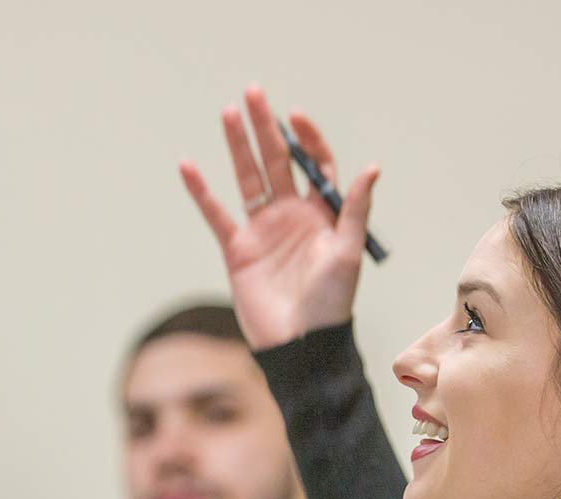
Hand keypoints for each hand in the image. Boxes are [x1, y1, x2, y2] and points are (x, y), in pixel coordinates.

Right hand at [179, 87, 379, 351]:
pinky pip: (216, 215)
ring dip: (237, 146)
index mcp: (322, 214)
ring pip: (248, 179)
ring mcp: (263, 230)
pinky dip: (202, 192)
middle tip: (254, 93)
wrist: (301, 343)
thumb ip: (355, 209)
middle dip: (265, 127)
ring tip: (228, 112)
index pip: (314, 164)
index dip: (305, 139)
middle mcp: (292, 216)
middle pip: (277, 162)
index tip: (295, 118)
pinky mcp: (238, 250)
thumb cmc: (332, 303)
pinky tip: (189, 166)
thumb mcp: (349, 252)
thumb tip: (371, 168)